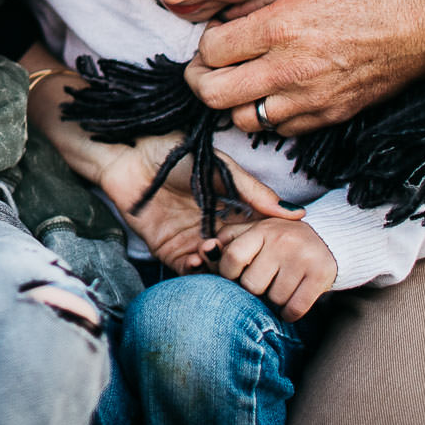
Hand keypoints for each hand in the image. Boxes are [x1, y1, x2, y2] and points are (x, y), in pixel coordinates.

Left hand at [96, 133, 301, 274]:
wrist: (129, 155)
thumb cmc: (175, 152)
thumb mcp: (220, 168)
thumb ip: (253, 191)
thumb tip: (296, 214)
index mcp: (233, 210)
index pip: (258, 239)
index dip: (269, 248)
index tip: (278, 252)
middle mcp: (216, 230)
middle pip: (239, 260)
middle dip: (244, 266)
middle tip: (246, 260)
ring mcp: (193, 242)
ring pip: (216, 270)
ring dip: (219, 270)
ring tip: (217, 255)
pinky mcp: (169, 250)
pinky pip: (187, 270)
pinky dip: (195, 271)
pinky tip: (198, 260)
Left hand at [186, 0, 424, 134]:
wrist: (422, 25)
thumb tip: (221, 13)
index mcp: (281, 27)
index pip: (211, 51)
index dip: (203, 43)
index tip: (215, 34)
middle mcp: (290, 69)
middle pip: (213, 94)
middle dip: (200, 78)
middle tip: (208, 65)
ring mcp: (309, 98)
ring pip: (241, 119)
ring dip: (232, 100)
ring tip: (240, 79)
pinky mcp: (328, 116)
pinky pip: (278, 130)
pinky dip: (266, 114)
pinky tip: (272, 91)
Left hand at [213, 217, 336, 321]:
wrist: (328, 238)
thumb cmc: (279, 239)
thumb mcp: (253, 231)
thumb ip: (226, 241)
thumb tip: (204, 252)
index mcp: (261, 228)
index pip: (231, 258)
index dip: (229, 273)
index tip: (237, 275)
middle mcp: (282, 240)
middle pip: (251, 285)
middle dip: (255, 289)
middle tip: (265, 281)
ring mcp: (303, 257)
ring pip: (274, 300)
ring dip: (275, 301)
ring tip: (281, 286)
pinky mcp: (321, 275)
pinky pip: (294, 309)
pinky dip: (290, 313)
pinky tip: (292, 301)